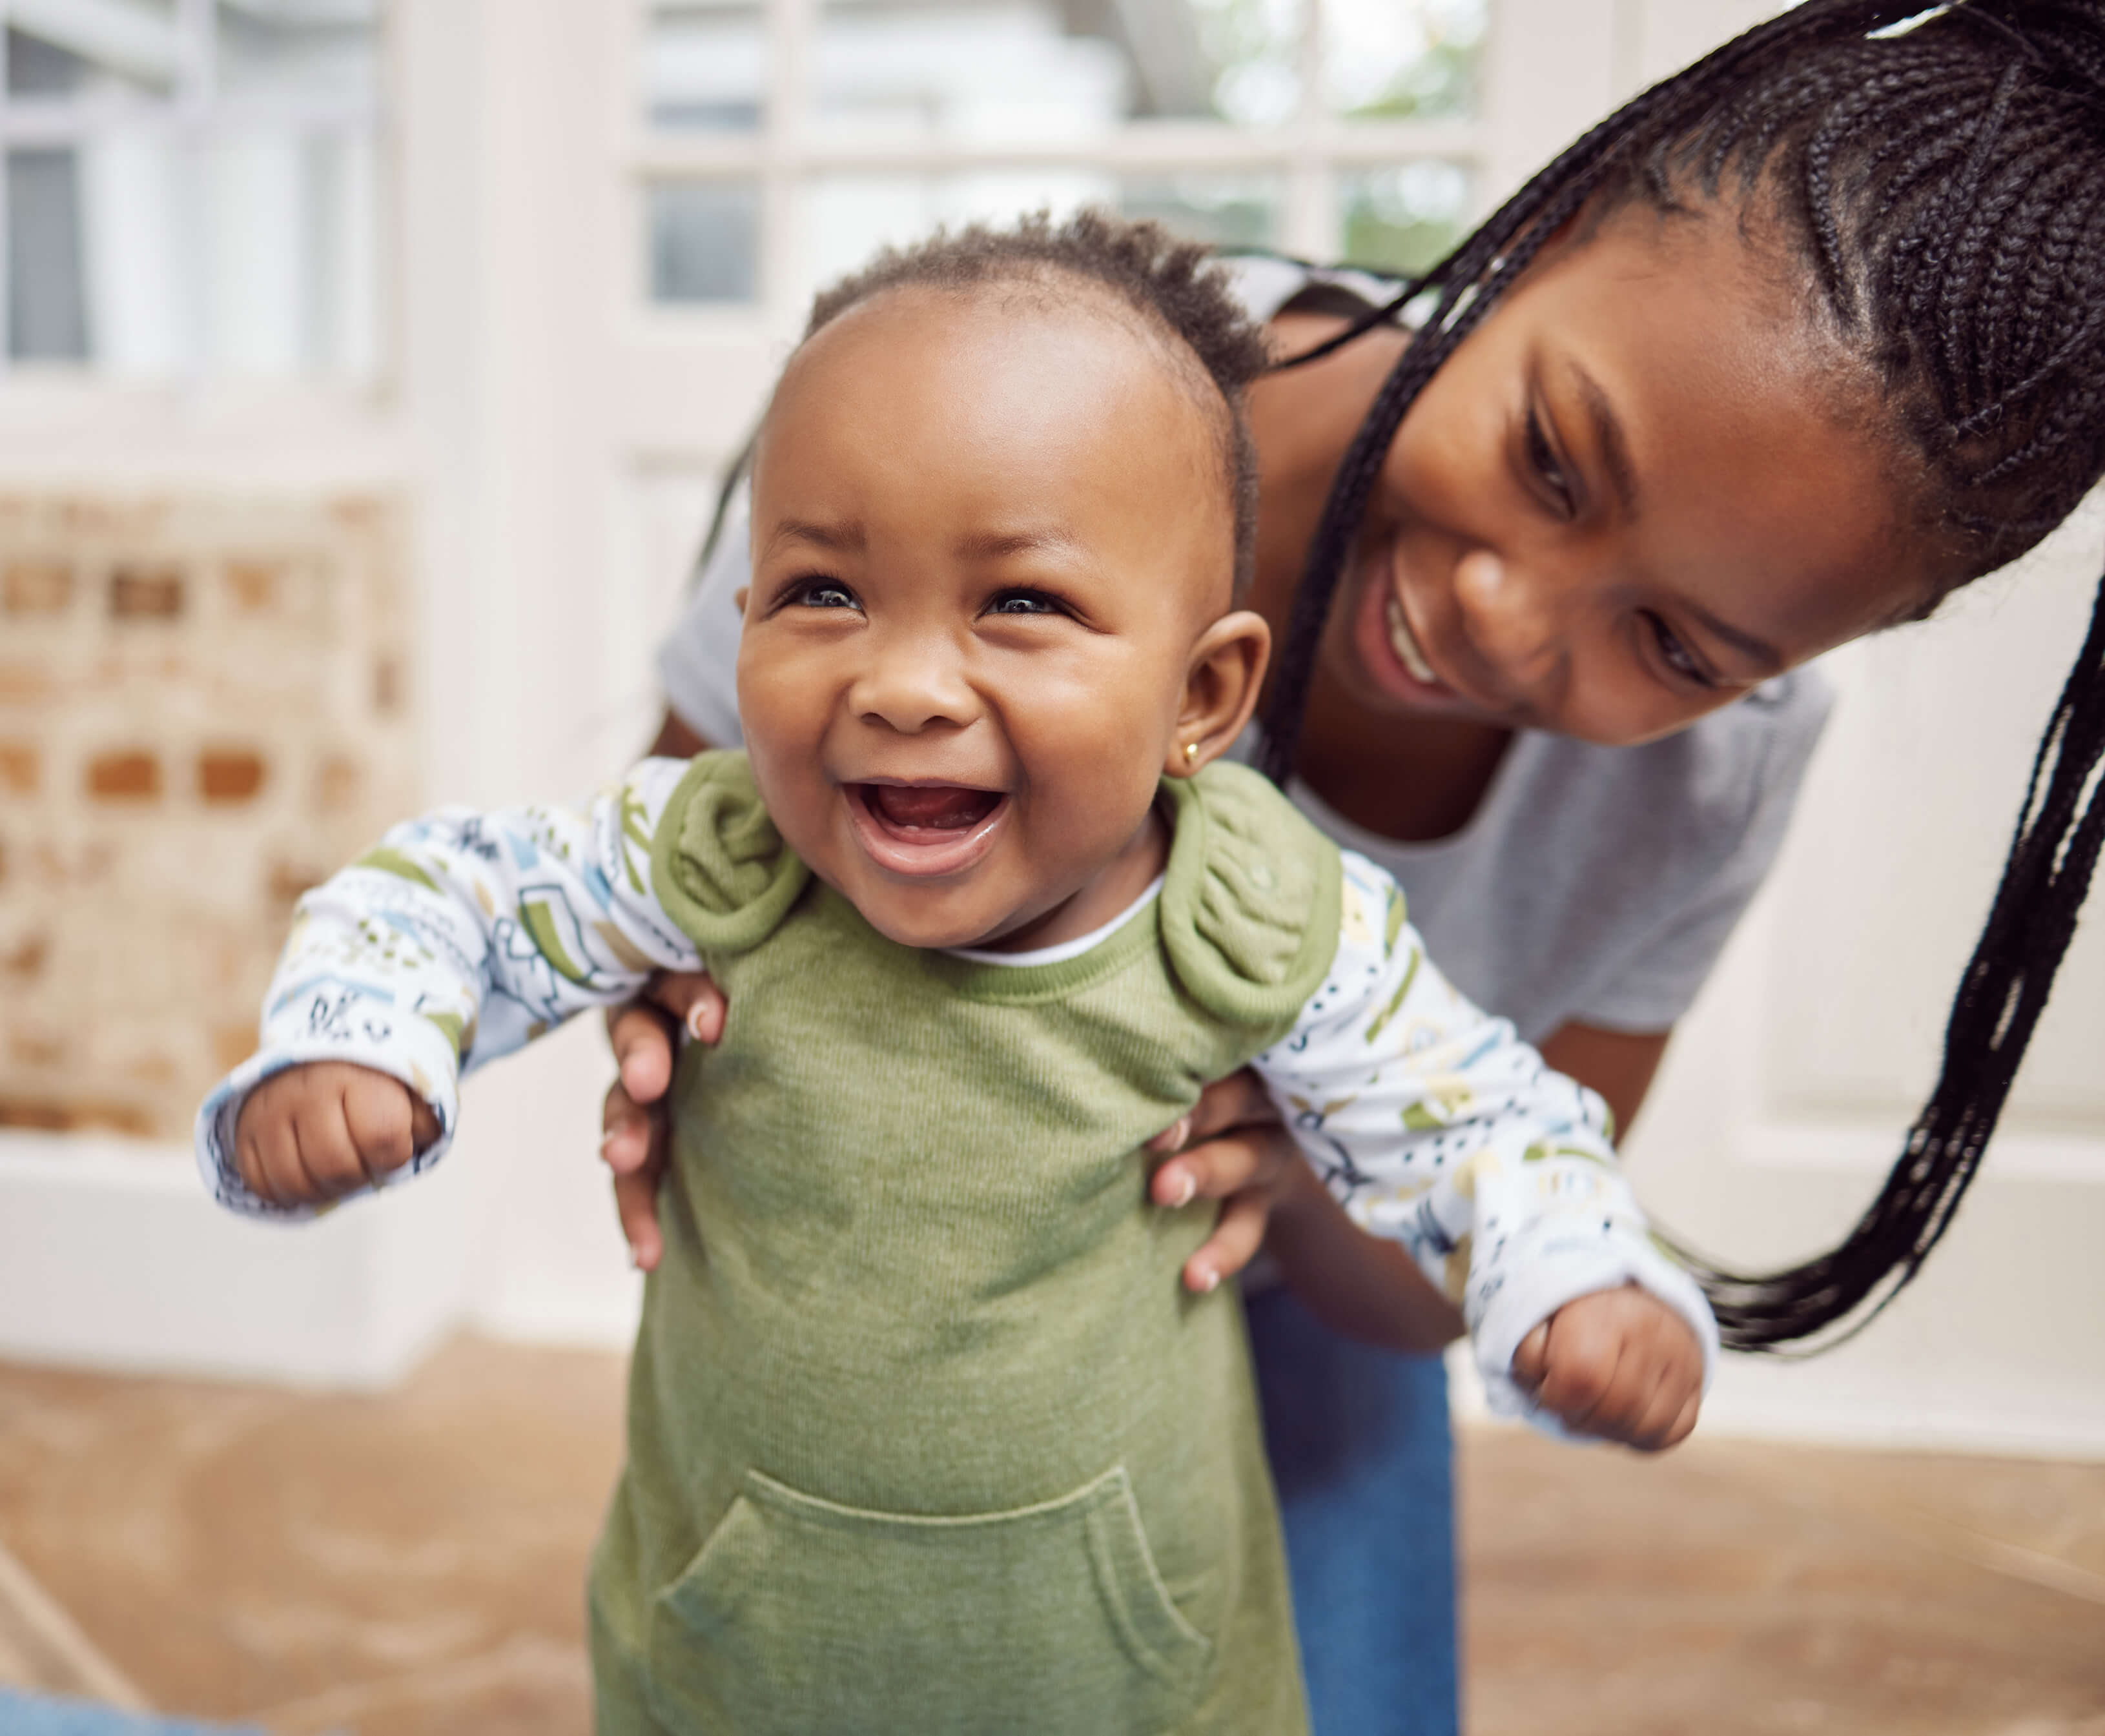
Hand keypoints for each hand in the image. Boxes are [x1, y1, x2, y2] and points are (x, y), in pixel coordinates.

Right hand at [234, 1061, 439, 1207]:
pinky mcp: (243, 1129)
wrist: (321, 1052)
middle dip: (358, 1176)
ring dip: (324, 1189)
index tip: (395, 1148)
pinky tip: (309, 1175)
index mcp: (357, 1076)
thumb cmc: (375, 1078)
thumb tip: (419, 1144)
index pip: (380, 1136)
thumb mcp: (412, 1087)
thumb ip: (424, 1118)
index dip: (394, 1156)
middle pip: (334, 1165)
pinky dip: (288, 1192)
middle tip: (364, 1164)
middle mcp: (306, 1091)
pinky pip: (260, 1183)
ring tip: (339, 1172)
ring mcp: (269, 1111)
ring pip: (294, 1181)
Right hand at [600, 970, 724, 1269]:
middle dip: (639, 1061)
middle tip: (647, 1083)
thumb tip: (795, 980)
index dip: (693, 1000)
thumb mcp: (739, 987)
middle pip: (635, 1041)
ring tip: (620, 1160)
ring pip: (625, 1110)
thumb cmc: (747, 1004)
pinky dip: (639, 1213)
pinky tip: (645, 1255)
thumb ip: (747, 991)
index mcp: (671, 986)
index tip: (716, 1026)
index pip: (679, 985)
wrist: (734, 1042)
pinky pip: (636, 1175)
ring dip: (624, 1138)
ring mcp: (643, 1089)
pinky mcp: (649, 1136)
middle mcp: (648, 1031)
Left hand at [1146, 1069, 1304, 1294]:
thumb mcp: (1187, 1078)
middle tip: (1156, 1134)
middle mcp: (1257, 1097)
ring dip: (1205, 1174)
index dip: (1184, 1061)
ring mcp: (1265, 1149)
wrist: (1249, 1142)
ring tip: (1164, 1193)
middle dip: (1196, 1114)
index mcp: (1232, 1057)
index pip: (1217, 1048)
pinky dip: (1223, 1252)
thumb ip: (1148, 1074)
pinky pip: (1249, 1226)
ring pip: (1246, 1158)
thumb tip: (1068, 1057)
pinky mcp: (1264, 1198)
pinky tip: (1194, 1277)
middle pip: (1234, 1097)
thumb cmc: (1183, 1097)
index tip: (1140, 1072)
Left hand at [1511, 1284, 1702, 1450]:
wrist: (1629, 1292)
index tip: (1546, 1388)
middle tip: (1566, 1404)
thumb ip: (1528, 1347)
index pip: (1581, 1377)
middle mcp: (1653, 1335)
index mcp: (1607, 1313)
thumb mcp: (1542, 1316)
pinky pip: (1668, 1435)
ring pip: (1642, 1429)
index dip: (1555, 1396)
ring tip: (1590, 1408)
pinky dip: (1637, 1437)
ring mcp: (1682, 1363)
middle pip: (1613, 1411)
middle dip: (1578, 1418)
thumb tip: (1536, 1374)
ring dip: (1607, 1431)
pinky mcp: (1697, 1387)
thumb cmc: (1573, 1311)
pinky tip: (1618, 1417)